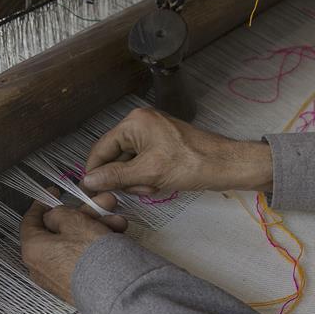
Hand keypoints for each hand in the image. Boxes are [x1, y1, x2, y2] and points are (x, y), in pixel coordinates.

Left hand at [20, 192, 126, 304]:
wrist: (115, 292)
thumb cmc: (91, 256)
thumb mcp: (74, 221)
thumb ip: (59, 214)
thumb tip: (53, 217)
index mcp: (32, 249)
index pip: (30, 221)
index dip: (42, 203)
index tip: (52, 193)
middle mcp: (41, 267)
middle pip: (60, 232)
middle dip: (83, 215)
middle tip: (100, 204)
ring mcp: (59, 279)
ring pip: (75, 245)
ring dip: (95, 229)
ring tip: (117, 223)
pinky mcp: (75, 287)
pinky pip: (82, 260)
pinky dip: (96, 247)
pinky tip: (116, 237)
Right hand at [82, 107, 272, 194]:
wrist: (224, 166)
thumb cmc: (192, 164)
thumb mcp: (148, 173)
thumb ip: (115, 176)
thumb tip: (89, 180)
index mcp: (134, 122)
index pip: (101, 148)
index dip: (95, 171)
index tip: (89, 191)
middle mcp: (140, 123)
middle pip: (115, 157)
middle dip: (126, 178)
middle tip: (142, 188)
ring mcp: (152, 134)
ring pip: (130, 164)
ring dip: (138, 181)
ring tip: (155, 186)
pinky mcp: (162, 146)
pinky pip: (143, 164)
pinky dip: (148, 178)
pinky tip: (160, 184)